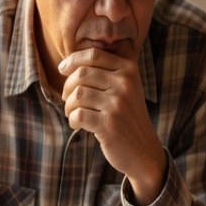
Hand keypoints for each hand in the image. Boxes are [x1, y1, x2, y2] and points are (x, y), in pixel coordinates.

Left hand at [59, 48, 167, 203]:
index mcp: (129, 70)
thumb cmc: (127, 117)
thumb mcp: (126, 88)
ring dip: (69, 105)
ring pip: (77, 94)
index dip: (73, 60)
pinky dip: (72, 120)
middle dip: (67, 86)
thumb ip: (106, 71)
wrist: (143, 150)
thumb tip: (67, 63)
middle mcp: (125, 84)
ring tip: (74, 113)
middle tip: (68, 99)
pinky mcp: (108, 125)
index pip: (93, 55)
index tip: (62, 69)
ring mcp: (117, 105)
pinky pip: (78, 114)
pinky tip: (77, 125)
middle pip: (81, 73)